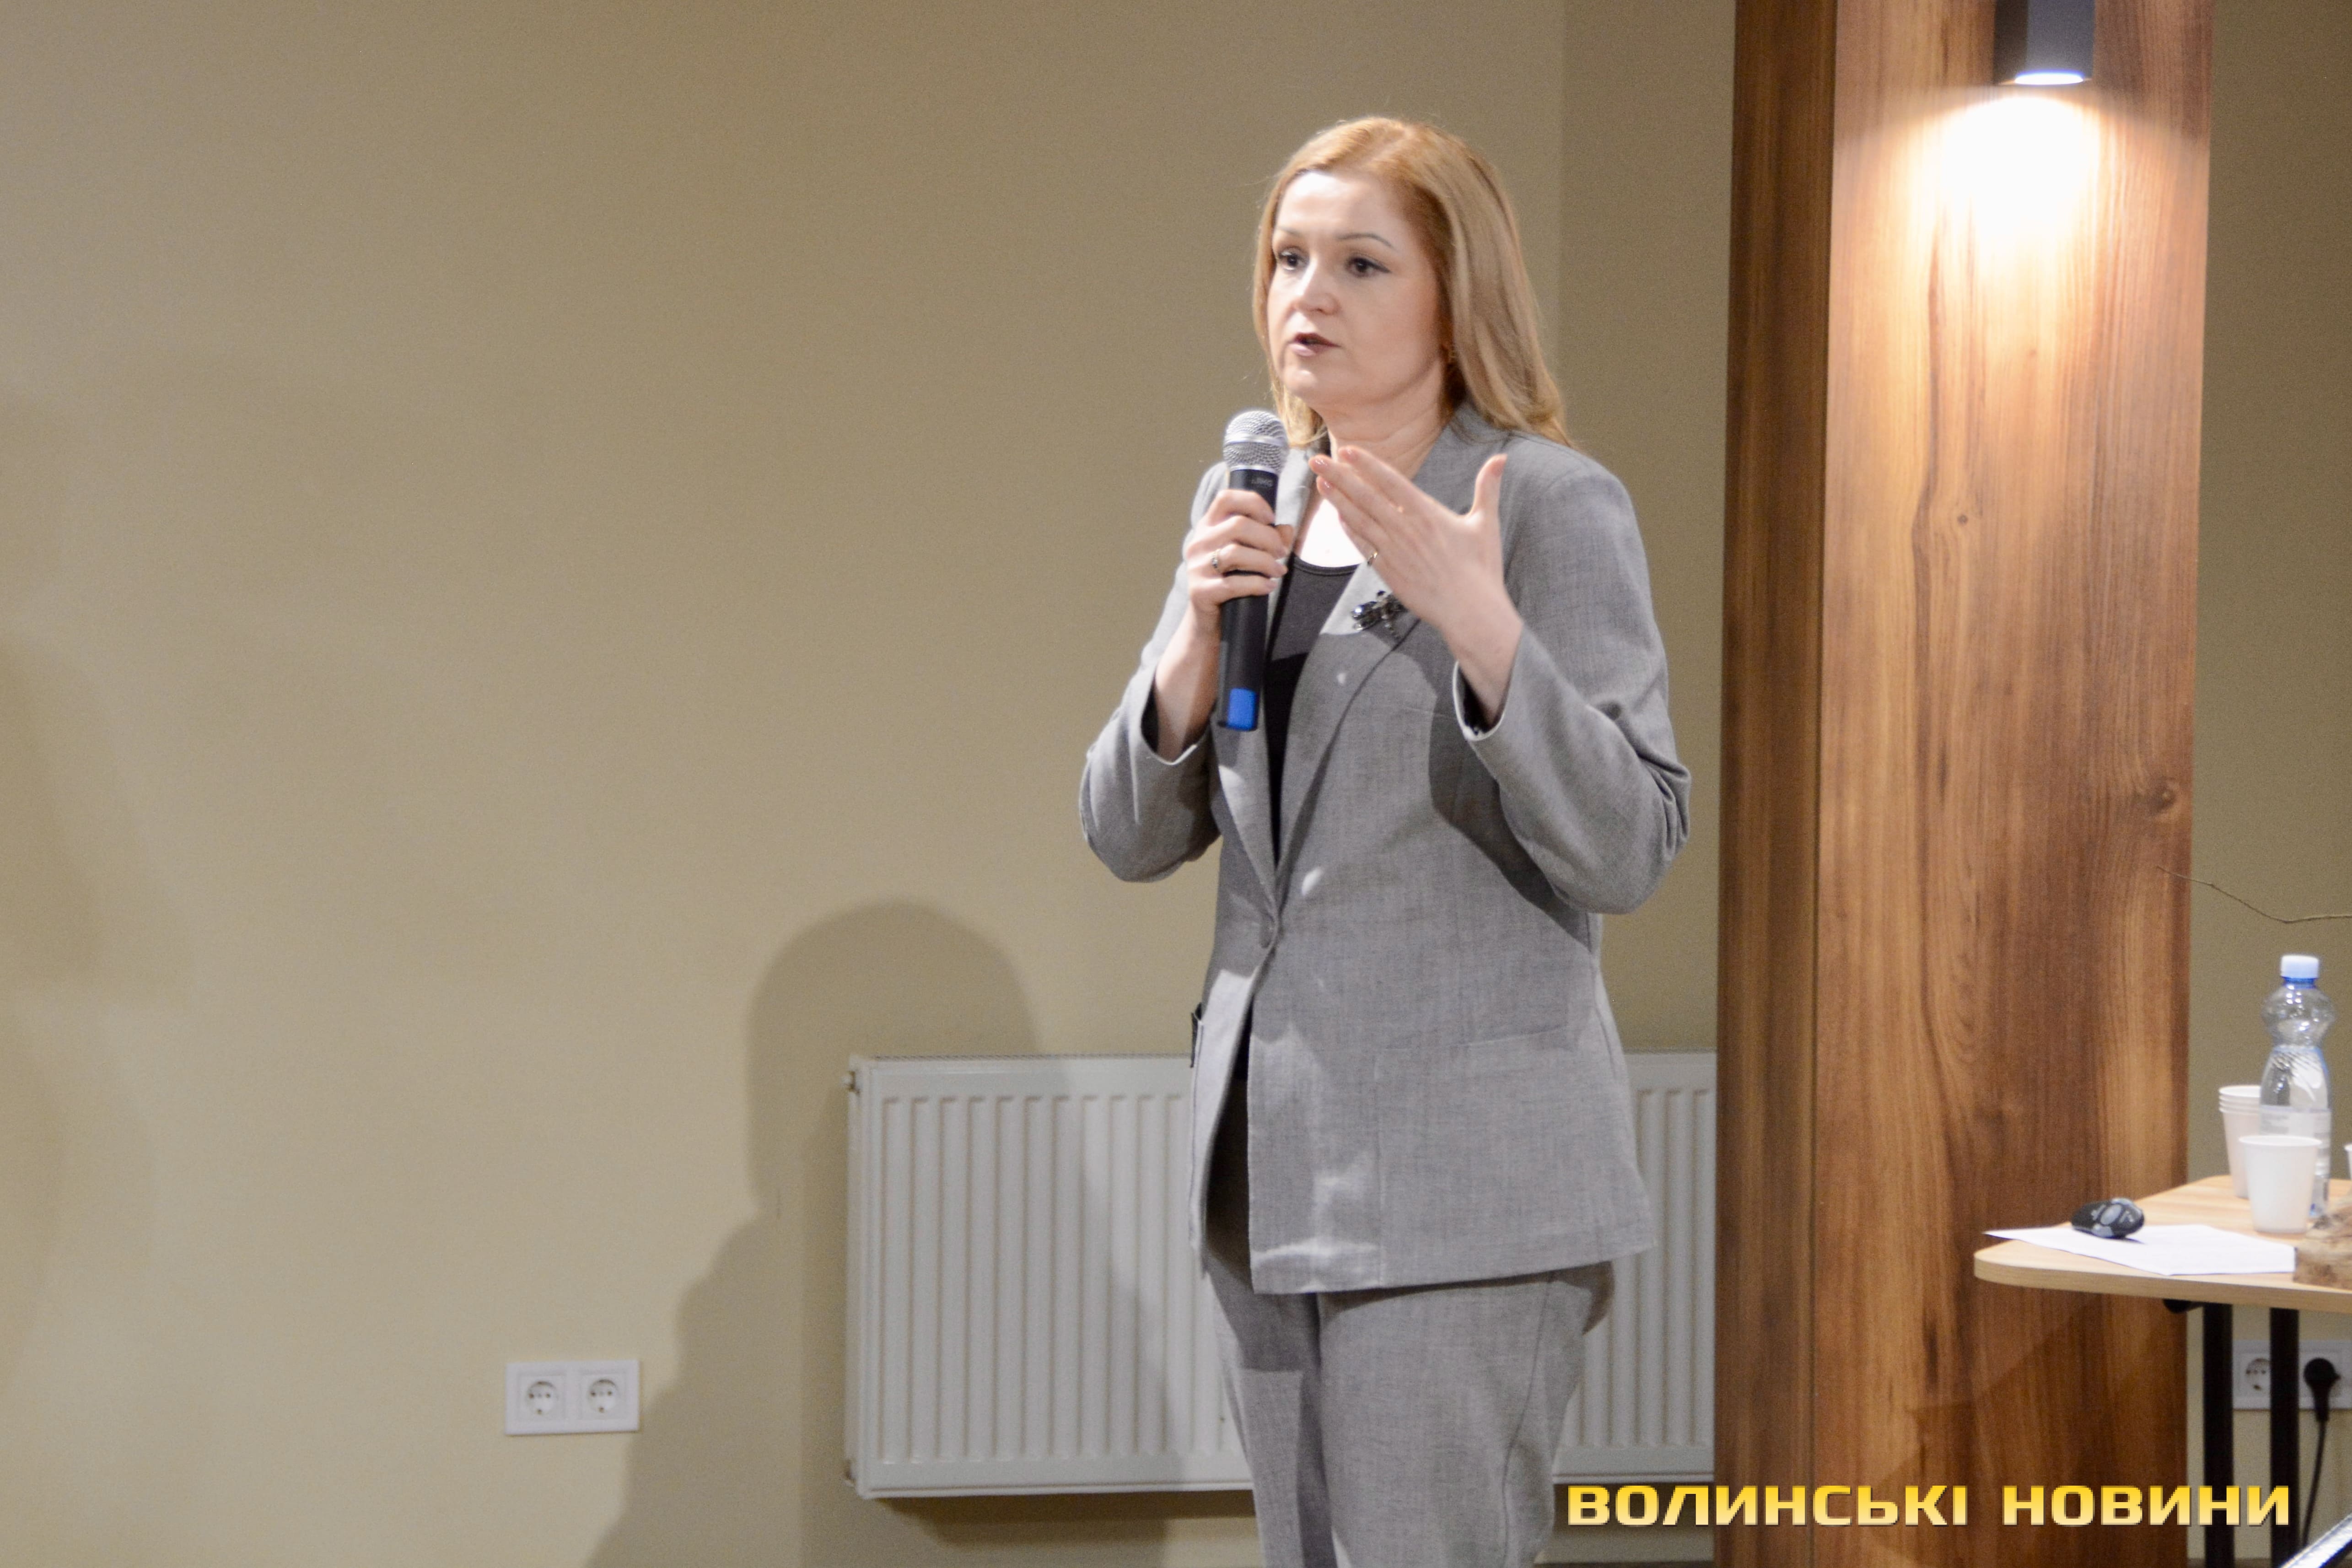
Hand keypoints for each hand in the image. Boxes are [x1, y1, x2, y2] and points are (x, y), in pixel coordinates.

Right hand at [1177, 486, 1293, 634]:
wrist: (1209, 622)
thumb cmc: (1232, 582)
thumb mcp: (1250, 556)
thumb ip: (1269, 538)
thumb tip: (1287, 529)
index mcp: (1208, 527)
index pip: (1225, 498)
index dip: (1252, 502)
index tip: (1271, 518)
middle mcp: (1198, 543)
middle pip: (1238, 525)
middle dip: (1268, 538)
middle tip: (1281, 553)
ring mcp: (1196, 567)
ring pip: (1235, 553)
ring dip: (1265, 561)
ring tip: (1278, 571)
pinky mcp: (1200, 591)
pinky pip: (1233, 583)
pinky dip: (1257, 584)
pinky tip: (1269, 586)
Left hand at [1309, 445, 1522, 718]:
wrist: (1470, 611)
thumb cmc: (1481, 568)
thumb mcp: (1486, 523)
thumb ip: (1488, 488)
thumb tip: (1501, 457)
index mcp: (1428, 513)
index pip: (1391, 481)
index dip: (1367, 465)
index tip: (1347, 450)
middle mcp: (1406, 529)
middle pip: (1366, 496)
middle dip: (1340, 476)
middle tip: (1316, 460)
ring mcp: (1394, 551)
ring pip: (1359, 519)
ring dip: (1337, 500)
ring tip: (1320, 482)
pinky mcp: (1388, 571)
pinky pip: (1363, 546)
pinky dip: (1348, 531)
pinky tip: (1337, 517)